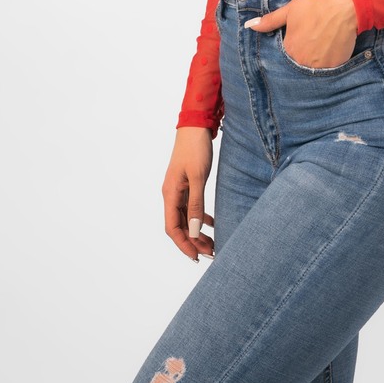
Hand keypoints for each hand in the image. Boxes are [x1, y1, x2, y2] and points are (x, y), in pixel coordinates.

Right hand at [161, 126, 214, 260]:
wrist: (195, 126)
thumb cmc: (195, 148)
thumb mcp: (198, 177)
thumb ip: (196, 204)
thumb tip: (195, 231)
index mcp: (170, 194)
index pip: (173, 228)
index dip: (184, 244)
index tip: (197, 256)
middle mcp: (171, 194)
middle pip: (179, 226)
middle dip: (193, 241)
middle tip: (211, 253)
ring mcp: (178, 189)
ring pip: (186, 217)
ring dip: (198, 231)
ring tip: (213, 243)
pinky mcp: (187, 184)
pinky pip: (191, 207)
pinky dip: (201, 217)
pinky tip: (213, 224)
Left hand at [245, 0, 358, 68]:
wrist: (344, 3)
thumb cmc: (315, 4)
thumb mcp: (289, 10)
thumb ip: (270, 21)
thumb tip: (250, 26)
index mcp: (289, 49)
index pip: (286, 54)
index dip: (293, 43)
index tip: (301, 35)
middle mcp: (303, 62)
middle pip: (300, 61)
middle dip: (304, 52)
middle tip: (314, 37)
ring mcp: (321, 66)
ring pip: (315, 66)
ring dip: (317, 57)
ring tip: (324, 40)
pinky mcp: (337, 65)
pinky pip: (330, 66)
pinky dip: (330, 58)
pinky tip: (332, 44)